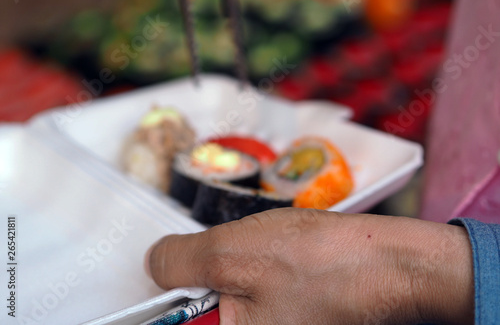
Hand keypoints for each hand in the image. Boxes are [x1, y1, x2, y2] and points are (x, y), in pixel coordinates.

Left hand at [145, 208, 473, 324]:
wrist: (385, 263)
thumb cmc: (321, 262)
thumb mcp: (232, 251)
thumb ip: (180, 260)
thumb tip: (155, 263)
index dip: (158, 306)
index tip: (166, 278)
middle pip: (199, 315)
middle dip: (197, 281)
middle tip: (224, 255)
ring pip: (223, 302)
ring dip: (224, 271)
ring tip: (258, 252)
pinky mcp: (282, 316)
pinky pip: (248, 296)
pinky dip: (246, 272)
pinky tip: (270, 257)